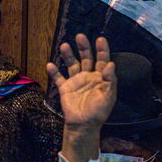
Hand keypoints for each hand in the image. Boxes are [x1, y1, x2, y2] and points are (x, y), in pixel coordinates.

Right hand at [46, 36, 116, 161]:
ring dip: (68, 55)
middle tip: (80, 36)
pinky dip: (54, 72)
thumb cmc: (98, 112)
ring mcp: (76, 81)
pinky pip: (59, 78)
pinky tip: (50, 64)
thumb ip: (109, 80)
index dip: (102, 49)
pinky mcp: (65, 88)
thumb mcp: (108, 96)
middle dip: (84, 47)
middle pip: (86, 58)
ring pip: (72, 64)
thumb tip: (110, 64)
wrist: (83, 125)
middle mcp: (88, 76)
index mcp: (100, 77)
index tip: (100, 39)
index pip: (102, 60)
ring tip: (65, 46)